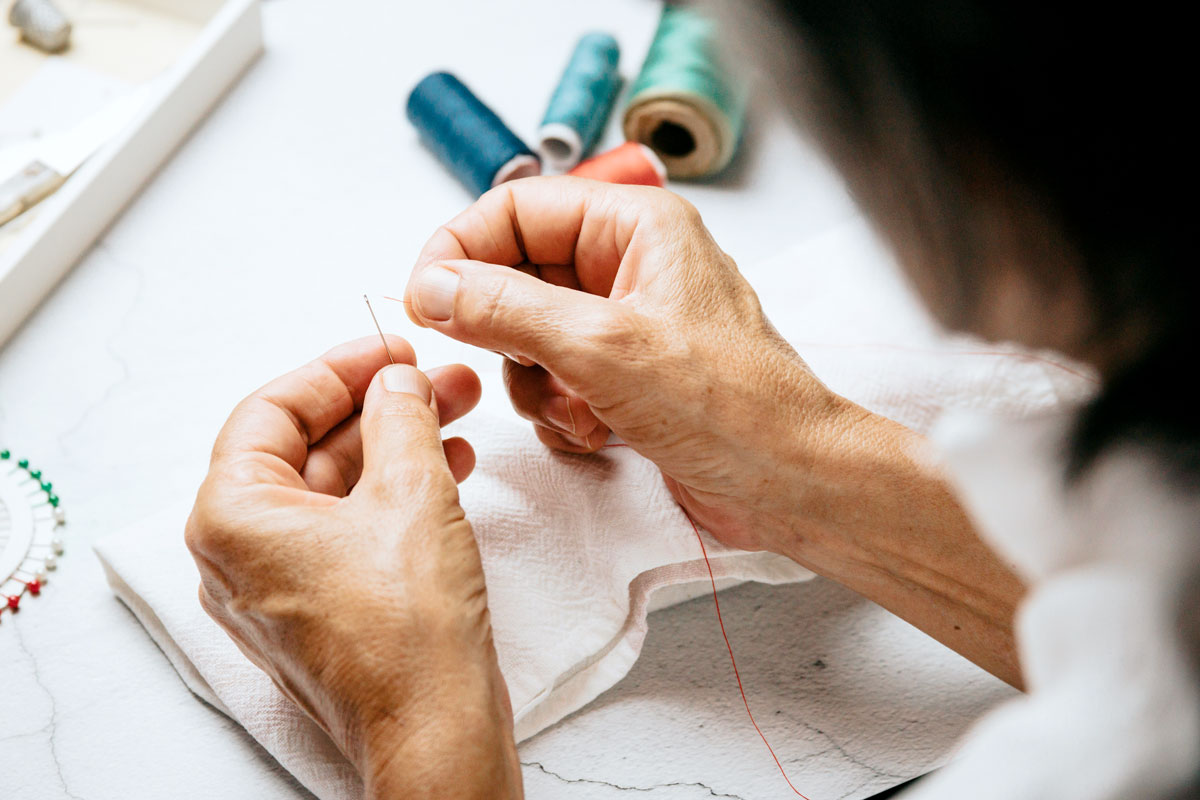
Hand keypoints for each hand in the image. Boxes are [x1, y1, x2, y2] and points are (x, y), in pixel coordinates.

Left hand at [185, 337, 521, 799]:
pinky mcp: (320, 606)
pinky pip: (348, 527)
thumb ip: (400, 416)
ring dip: (395, 445)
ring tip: (457, 414)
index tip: (391, 348)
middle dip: (379, 406)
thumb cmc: (408, 634)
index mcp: (232, 517)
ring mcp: (279, 584)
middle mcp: (240, 552)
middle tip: (436, 379)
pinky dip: (393, 492)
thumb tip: (397, 380)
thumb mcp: (411, 492)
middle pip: (305, 446)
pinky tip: (448, 468)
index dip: (339, 367)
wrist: (435, 729)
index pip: (273, 408)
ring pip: (333, 486)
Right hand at [404, 178, 1026, 687]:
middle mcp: (630, 266)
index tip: (425, 295)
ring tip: (576, 406)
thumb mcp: (602, 349)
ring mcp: (626, 323)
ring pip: (528, 333)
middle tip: (512, 361)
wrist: (788, 482)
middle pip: (517, 273)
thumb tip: (436, 284)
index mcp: (637, 228)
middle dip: (505, 330)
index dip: (462, 247)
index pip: (518, 207)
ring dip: (535, 381)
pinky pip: (554, 377)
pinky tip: (595, 430)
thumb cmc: (733, 407)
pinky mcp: (624, 376)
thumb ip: (507, 309)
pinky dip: (559, 408)